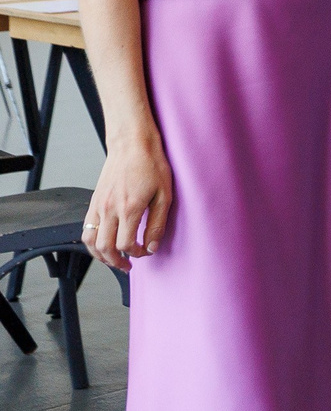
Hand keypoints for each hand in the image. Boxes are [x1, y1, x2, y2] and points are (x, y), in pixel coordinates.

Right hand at [85, 135, 174, 270]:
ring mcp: (98, 205)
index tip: (145, 252)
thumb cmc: (151, 165)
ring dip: (100, 255)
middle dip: (116, 262)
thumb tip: (152, 246)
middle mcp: (109, 209)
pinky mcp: (93, 201)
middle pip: (104, 248)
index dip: (136, 254)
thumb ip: (157, 223)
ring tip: (114, 260)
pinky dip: (92, 242)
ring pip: (90, 241)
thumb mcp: (164, 195)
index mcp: (128, 209)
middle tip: (128, 265)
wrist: (131, 144)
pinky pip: (86, 228)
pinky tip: (104, 243)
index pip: (125, 245)